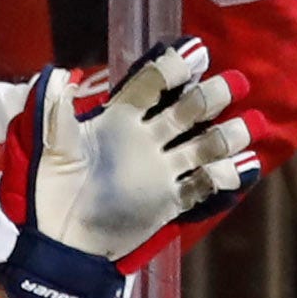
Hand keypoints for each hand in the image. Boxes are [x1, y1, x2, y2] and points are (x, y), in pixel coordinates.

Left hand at [0, 38, 260, 297]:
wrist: (57, 241)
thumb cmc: (49, 191)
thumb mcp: (51, 150)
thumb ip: (57, 115)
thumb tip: (57, 76)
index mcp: (119, 119)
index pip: (151, 85)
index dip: (173, 68)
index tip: (195, 56)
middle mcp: (147, 138)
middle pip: (188, 109)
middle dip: (211, 97)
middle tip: (233, 85)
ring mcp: (162, 169)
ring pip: (204, 144)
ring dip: (227, 135)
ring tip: (247, 127)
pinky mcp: (170, 201)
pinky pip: (203, 186)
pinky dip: (223, 177)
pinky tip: (237, 168)